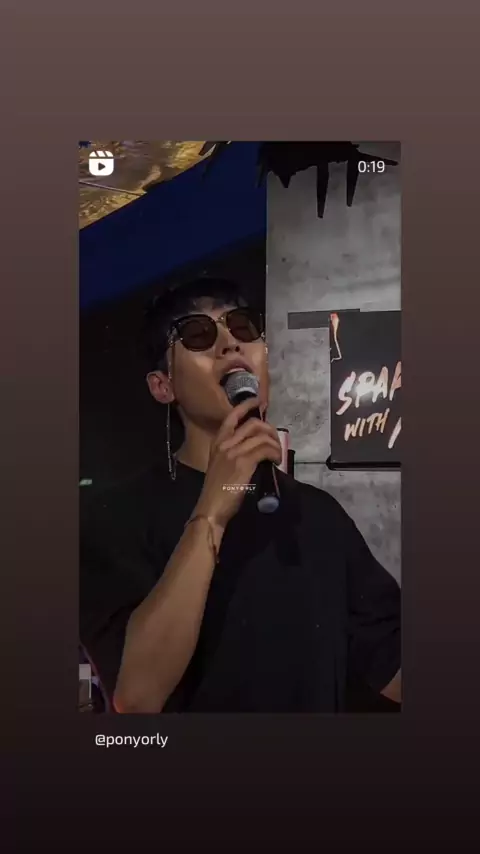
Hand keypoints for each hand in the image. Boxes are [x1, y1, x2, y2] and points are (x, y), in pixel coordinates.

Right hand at [194, 397, 281, 529]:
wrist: (211, 508)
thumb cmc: (217, 491)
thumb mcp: (221, 466)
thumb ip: (234, 453)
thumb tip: (255, 448)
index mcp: (218, 443)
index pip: (232, 416)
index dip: (247, 405)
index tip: (259, 401)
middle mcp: (225, 443)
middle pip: (253, 424)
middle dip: (269, 429)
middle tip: (276, 441)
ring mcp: (234, 452)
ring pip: (262, 436)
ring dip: (275, 444)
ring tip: (278, 455)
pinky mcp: (243, 462)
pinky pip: (265, 449)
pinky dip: (275, 453)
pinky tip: (276, 461)